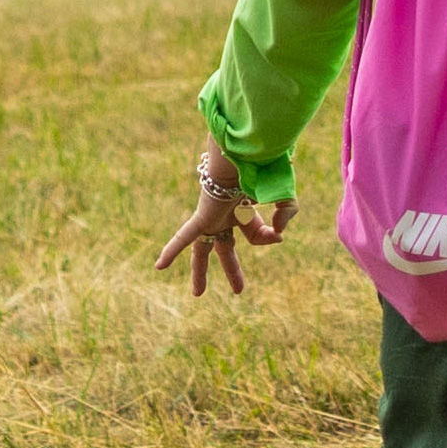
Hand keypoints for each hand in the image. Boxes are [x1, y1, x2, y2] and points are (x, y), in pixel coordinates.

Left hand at [157, 146, 287, 297]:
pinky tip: (159, 267)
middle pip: (225, 246)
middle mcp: (226, 215)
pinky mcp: (202, 215)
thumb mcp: (284, 194)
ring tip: (198, 294)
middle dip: (231, 269)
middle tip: (238, 290)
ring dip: (200, 272)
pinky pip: (185, 236)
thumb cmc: (264, 169)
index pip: (256, 236)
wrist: (244, 153)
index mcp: (244, 209)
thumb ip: (288, 212)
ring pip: (202, 249)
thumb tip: (278, 235)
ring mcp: (212, 216)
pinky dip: (172, 250)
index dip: (267, 238)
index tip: (276, 233)